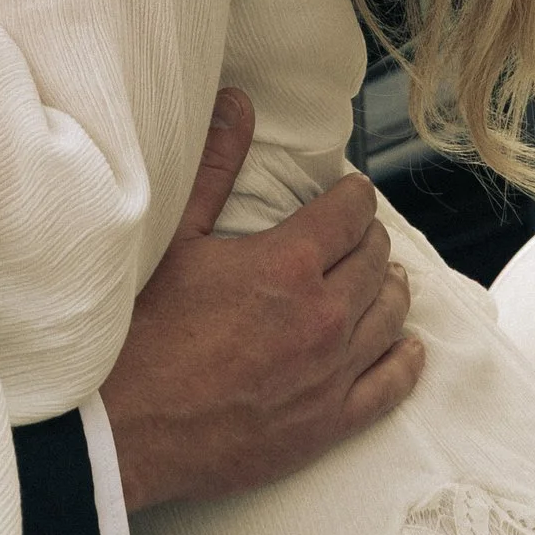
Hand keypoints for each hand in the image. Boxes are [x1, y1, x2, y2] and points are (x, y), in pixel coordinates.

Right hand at [101, 91, 422, 509]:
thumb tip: (238, 105)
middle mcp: (324, 315)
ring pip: (390, 317)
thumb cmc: (142, 331)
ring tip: (386, 278)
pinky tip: (408, 347)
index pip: (350, 214)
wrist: (125, 429)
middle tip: (359, 234)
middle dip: (371, 239)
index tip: (350, 193)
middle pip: (376, 262)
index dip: (354, 197)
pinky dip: (405, 361)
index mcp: (288, 264)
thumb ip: (216, 168)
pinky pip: (390, 386)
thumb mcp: (175, 239)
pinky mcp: (328, 424)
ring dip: (391, 289)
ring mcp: (331, 373)